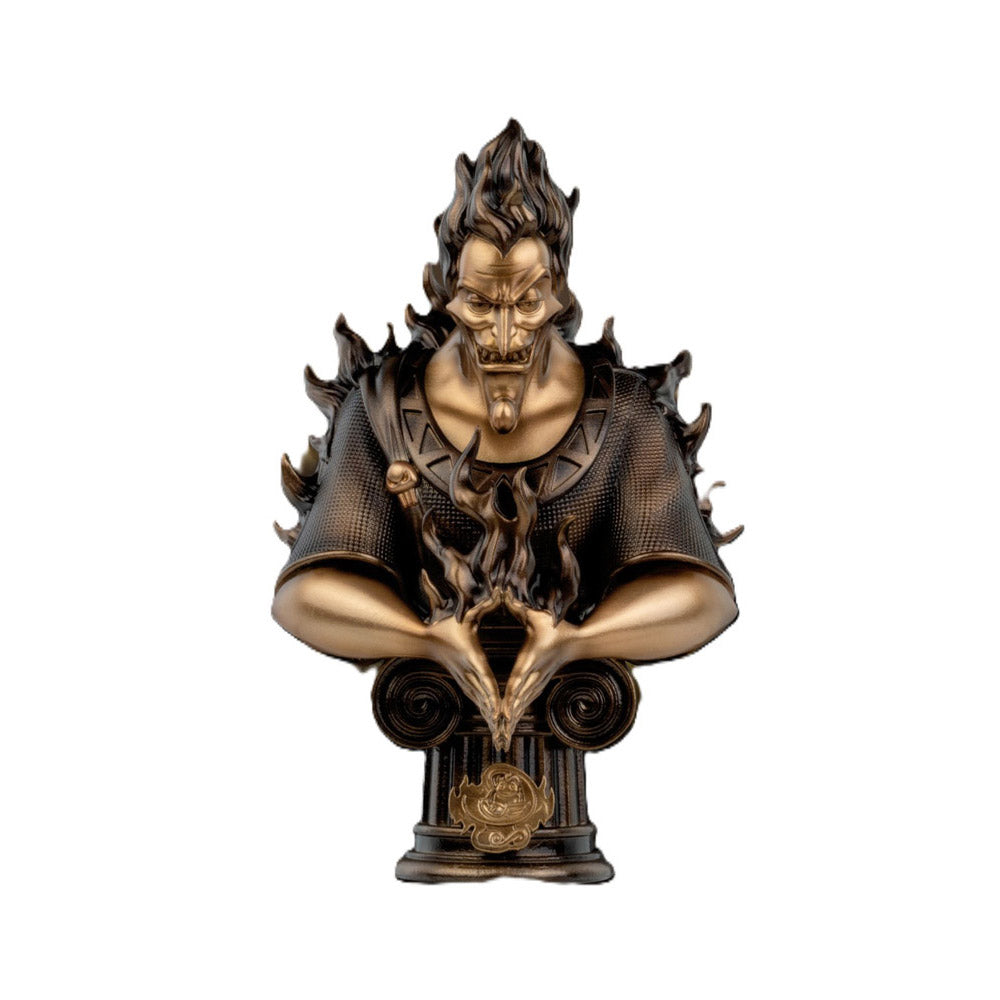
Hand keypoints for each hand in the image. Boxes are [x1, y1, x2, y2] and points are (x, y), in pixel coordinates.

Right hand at [422, 591, 501, 734]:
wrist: (424, 638)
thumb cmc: (446, 624)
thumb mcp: (467, 613)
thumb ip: (485, 605)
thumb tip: (500, 593)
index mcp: (470, 655)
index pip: (484, 676)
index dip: (492, 691)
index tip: (500, 706)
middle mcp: (467, 669)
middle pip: (483, 694)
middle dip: (493, 712)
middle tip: (504, 726)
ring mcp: (463, 677)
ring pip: (479, 699)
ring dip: (489, 714)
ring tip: (500, 729)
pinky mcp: (461, 679)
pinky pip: (475, 696)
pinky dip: (483, 708)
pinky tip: (490, 718)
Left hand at [499, 595, 579, 747]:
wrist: (580, 640)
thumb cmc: (559, 625)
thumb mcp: (538, 614)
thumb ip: (519, 606)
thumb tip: (503, 593)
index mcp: (534, 656)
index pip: (520, 677)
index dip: (511, 694)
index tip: (503, 708)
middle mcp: (537, 671)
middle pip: (520, 697)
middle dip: (509, 714)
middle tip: (498, 730)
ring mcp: (540, 679)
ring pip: (524, 702)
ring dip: (514, 718)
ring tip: (502, 733)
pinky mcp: (541, 682)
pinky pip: (527, 700)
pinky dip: (519, 712)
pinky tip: (511, 722)